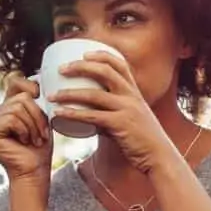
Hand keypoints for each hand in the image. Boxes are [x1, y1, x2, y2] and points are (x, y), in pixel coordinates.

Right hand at [0, 74, 52, 183]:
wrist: (35, 171)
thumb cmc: (40, 148)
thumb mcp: (41, 117)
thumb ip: (35, 99)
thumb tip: (38, 80)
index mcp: (7, 106)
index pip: (15, 81)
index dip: (30, 87)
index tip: (42, 102)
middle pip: (22, 97)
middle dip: (38, 116)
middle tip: (41, 134)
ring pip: (18, 107)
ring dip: (33, 125)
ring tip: (33, 140)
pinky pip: (11, 118)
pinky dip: (24, 130)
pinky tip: (23, 142)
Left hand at [50, 51, 173, 173]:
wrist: (159, 156)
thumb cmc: (142, 139)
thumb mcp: (130, 118)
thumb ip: (110, 114)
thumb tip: (87, 116)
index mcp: (134, 91)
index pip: (119, 64)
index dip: (101, 55)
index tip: (84, 53)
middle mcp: (131, 96)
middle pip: (104, 71)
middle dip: (80, 66)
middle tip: (61, 70)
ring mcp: (126, 109)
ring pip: (93, 94)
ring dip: (69, 93)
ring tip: (52, 95)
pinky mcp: (120, 124)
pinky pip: (92, 117)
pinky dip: (73, 114)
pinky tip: (59, 114)